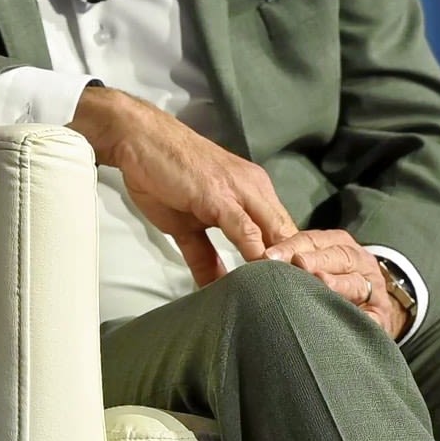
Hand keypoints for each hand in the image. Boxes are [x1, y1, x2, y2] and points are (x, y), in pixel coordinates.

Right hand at [71, 87, 297, 284]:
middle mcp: (254, 192)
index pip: (282, 236)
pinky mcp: (219, 195)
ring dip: (283, 266)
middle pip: (288, 237)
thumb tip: (215, 288)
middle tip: (302, 303)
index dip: (291, 266)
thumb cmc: (162, 175)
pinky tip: (259, 276)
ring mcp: (239, 192)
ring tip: (288, 297)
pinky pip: (245, 228)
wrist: (138, 137)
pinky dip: (256, 252)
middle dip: (299, 270)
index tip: (295, 295)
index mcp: (252, 195)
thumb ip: (205, 257)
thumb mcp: (186, 227)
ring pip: (274, 234)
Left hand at [262, 230, 407, 338]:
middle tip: (298, 264)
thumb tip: (262, 259)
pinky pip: (374, 317)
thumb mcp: (319, 262)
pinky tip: (355, 317)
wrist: (375, 306)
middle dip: (317, 259)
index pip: (314, 240)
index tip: (270, 256)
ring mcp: (374, 289)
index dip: (292, 246)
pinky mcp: (382, 316)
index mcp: (340, 245)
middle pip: (339, 256)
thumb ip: (295, 257)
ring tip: (323, 283)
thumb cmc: (335, 281)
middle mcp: (360, 263)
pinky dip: (365, 317)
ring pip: (357, 283)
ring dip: (339, 283)